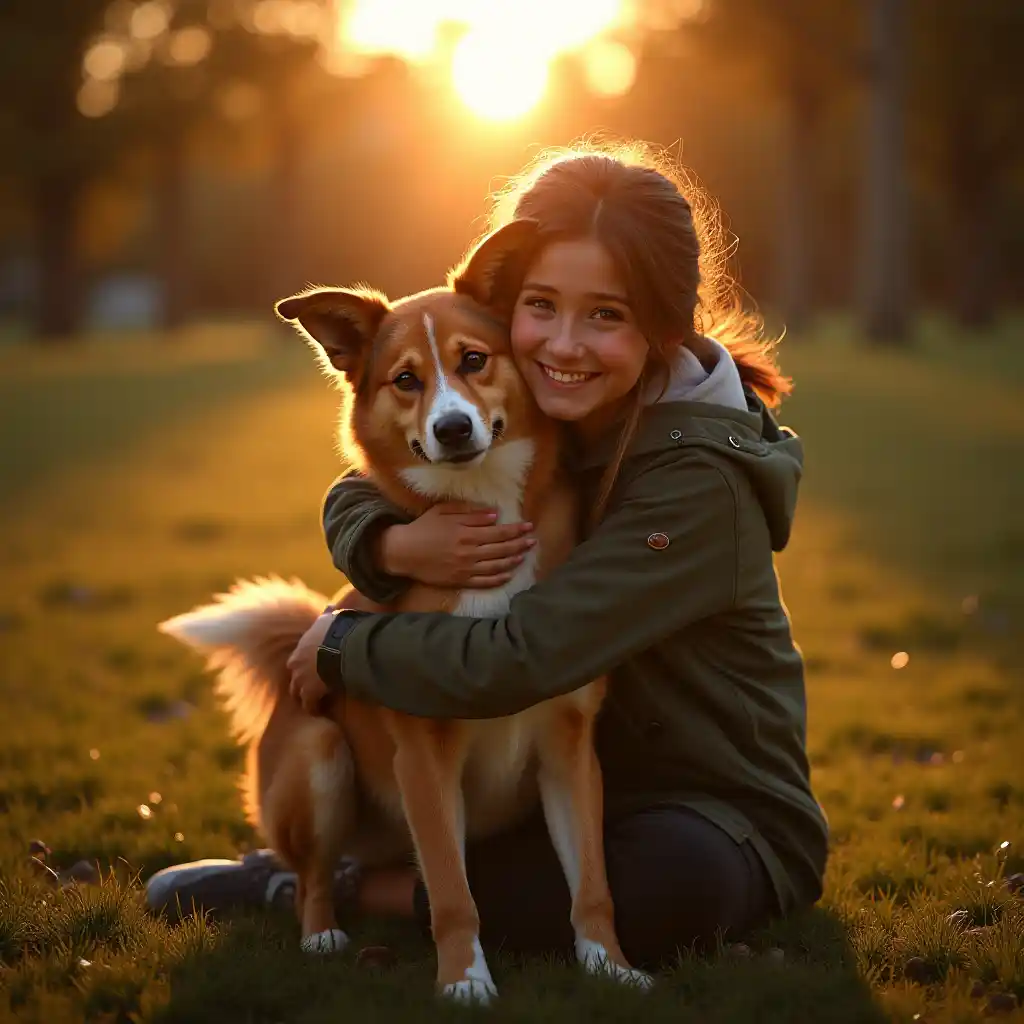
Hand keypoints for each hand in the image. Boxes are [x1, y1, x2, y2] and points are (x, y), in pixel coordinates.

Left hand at [287, 610, 334, 714]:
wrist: (343, 646)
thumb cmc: (339, 630)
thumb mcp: (332, 617)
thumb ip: (328, 614)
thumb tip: (329, 605)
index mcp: (302, 645)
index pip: (297, 659)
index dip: (303, 665)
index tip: (311, 669)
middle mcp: (297, 662)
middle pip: (293, 677)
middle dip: (300, 682)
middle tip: (309, 688)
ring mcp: (301, 679)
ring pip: (297, 692)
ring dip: (304, 697)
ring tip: (313, 702)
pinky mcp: (310, 692)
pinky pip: (310, 705)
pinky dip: (314, 708)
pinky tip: (320, 712)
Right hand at [378, 503, 534, 588]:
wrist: (403, 552)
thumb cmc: (423, 528)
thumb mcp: (443, 511)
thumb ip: (470, 512)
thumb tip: (494, 514)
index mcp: (466, 533)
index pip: (499, 532)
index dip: (516, 529)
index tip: (529, 526)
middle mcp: (469, 552)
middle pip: (502, 549)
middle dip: (520, 544)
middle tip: (533, 540)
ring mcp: (465, 569)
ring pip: (497, 566)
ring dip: (514, 560)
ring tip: (525, 555)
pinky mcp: (460, 581)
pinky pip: (484, 582)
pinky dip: (499, 579)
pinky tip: (509, 574)